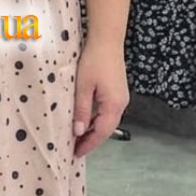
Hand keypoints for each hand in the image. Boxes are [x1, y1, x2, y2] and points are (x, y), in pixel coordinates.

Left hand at [72, 39, 129, 159]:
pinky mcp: (117, 92)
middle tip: (74, 149)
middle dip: (90, 140)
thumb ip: (82, 110)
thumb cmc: (94, 61)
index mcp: (114, 105)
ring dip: (92, 130)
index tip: (75, 154)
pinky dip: (95, 120)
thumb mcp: (83, 87)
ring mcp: (120, 98)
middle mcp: (121, 104)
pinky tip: (85, 121)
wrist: (107, 40)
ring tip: (76, 138)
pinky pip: (106, 112)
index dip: (88, 145)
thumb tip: (79, 132)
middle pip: (105, 129)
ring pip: (106, 121)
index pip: (101, 132)